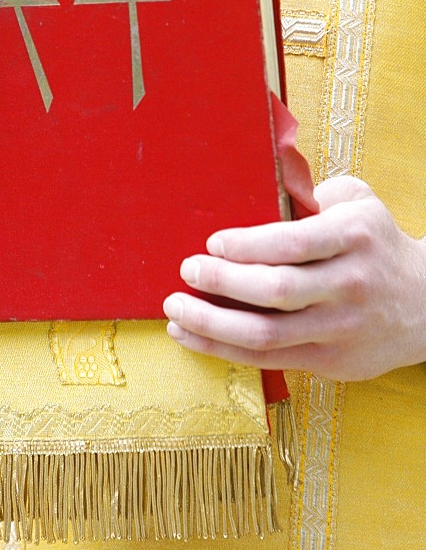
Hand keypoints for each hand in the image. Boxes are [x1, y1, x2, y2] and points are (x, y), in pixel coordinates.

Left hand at [163, 177, 425, 380]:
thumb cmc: (374, 243)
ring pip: (266, 334)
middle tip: (187, 269)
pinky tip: (189, 336)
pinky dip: (221, 349)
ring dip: (211, 323)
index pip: (293, 243)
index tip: (212, 242)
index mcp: (353, 237)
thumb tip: (252, 187)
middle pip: (276, 291)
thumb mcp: (357, 203)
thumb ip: (311, 193)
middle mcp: (349, 284)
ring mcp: (340, 328)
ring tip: (175, 310)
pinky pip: (266, 359)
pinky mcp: (330, 361)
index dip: (247, 245)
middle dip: (222, 282)